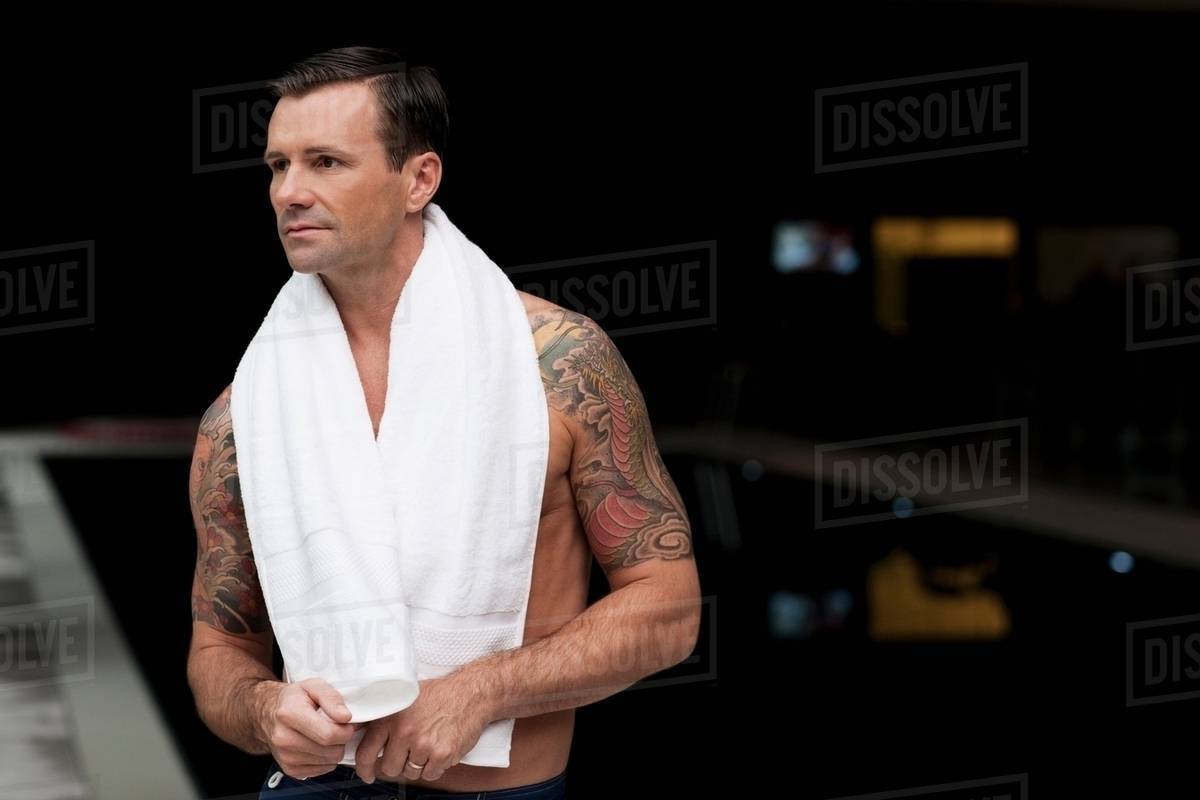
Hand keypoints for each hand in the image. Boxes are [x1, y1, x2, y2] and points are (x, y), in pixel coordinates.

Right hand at [256, 677, 365, 779]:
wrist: (269, 713)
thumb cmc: (296, 698)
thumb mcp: (314, 685)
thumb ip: (332, 697)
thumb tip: (346, 717)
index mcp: (289, 715)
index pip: (329, 734)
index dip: (346, 730)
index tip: (348, 721)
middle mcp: (283, 739)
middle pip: (331, 751)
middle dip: (342, 739)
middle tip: (338, 727)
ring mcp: (285, 757)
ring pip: (330, 762)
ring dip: (335, 749)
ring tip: (327, 733)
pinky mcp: (290, 769)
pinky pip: (322, 769)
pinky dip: (327, 758)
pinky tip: (319, 744)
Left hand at [353, 675, 491, 783]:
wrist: (472, 693)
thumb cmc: (441, 694)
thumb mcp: (406, 697)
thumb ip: (386, 716)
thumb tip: (363, 734)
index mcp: (391, 717)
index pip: (366, 752)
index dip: (364, 768)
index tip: (368, 774)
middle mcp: (404, 731)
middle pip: (390, 767)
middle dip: (398, 764)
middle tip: (410, 753)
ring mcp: (423, 745)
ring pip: (410, 773)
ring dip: (418, 765)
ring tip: (429, 744)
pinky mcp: (441, 755)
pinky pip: (430, 775)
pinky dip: (435, 767)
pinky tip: (440, 749)